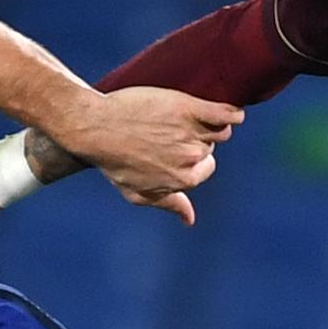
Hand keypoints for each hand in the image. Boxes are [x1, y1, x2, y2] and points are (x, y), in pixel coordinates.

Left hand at [51, 85, 239, 203]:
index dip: (193, 158)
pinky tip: (230, 112)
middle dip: (197, 140)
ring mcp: (191, 133)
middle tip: (172, 130)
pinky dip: (231, 114)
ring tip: (193, 118)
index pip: (206, 168)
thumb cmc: (113, 161)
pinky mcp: (190, 109)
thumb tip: (190, 219)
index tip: (176, 147)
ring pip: (220, 131)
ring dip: (212, 125)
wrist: (95, 126)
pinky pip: (225, 113)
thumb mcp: (138, 192)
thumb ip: (169, 204)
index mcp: (183, 180)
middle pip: (210, 147)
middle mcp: (191, 158)